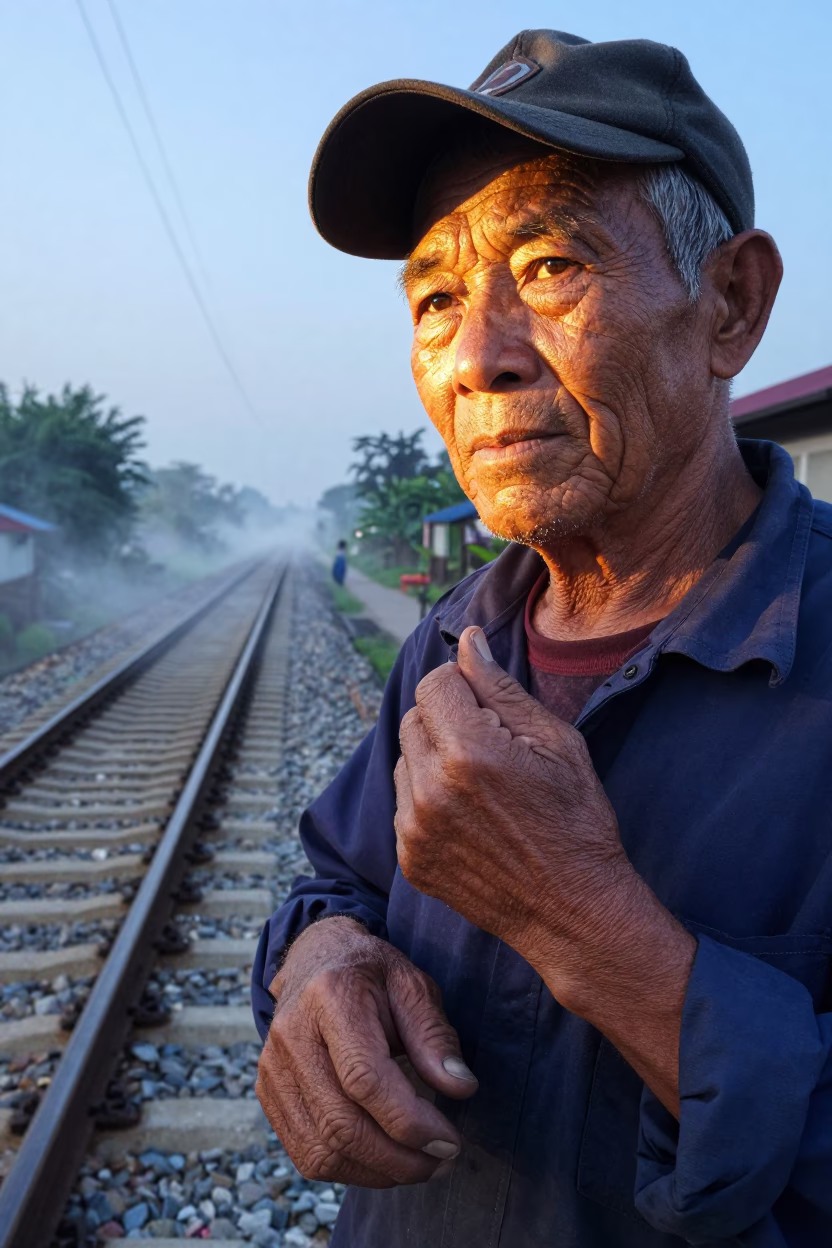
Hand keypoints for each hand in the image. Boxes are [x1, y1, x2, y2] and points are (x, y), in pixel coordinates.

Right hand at [256, 916, 477, 1186]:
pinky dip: (351, 1170)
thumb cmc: (371, 976)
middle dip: (400, 1159)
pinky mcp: (269, 1094)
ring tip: (419, 1164)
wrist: (315, 962)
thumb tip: (461, 1087)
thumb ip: (435, 1036)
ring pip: (322, 1150)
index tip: (450, 1141)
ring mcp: (273, 1068)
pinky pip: (306, 1154)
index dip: (410, 1122)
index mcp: (331, 997)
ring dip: (378, 1172)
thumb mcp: (412, 986)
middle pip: (341, 1124)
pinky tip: (384, 1160)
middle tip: (443, 1161)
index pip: (364, 1079)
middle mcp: (292, 1035)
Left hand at [394, 625, 631, 991]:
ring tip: (481, 786)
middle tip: (491, 748)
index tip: (491, 712)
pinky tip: (470, 817)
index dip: (464, 688)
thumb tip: (467, 639)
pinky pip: (404, 802)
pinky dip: (428, 799)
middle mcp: (432, 789)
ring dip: (433, 759)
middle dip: (446, 720)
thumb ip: (500, 688)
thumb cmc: (575, 820)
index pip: (434, 683)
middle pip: (413, 717)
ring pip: (404, 758)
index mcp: (471, 752)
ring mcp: (415, 828)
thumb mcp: (555, 743)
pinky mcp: (409, 858)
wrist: (572, 910)